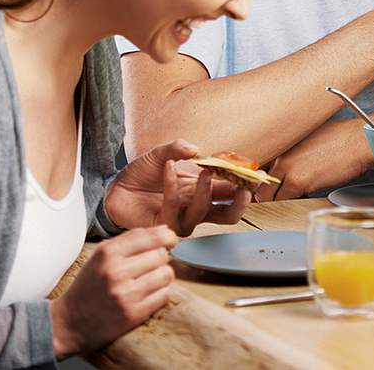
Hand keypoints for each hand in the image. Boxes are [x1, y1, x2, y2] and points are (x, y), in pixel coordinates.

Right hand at [49, 226, 176, 359]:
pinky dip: (160, 294)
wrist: (70, 323)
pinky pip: (164, 295)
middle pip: (162, 254)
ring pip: (166, 274)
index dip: (167, 236)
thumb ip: (128, 241)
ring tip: (150, 280)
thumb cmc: (88, 287)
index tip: (171, 240)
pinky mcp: (133, 314)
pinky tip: (148, 295)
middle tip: (152, 265)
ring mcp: (125, 294)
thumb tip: (163, 231)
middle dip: (161, 258)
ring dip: (162, 277)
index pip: (150, 236)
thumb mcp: (99, 256)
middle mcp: (116, 271)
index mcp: (108, 253)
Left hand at [104, 139, 251, 235]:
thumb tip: (195, 149)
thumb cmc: (141, 174)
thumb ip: (177, 148)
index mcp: (202, 191)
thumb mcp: (161, 154)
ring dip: (206, 190)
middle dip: (240, 203)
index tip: (257, 173)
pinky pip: (173, 209)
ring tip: (204, 171)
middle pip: (228, 215)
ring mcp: (181, 219)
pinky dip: (172, 186)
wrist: (116, 187)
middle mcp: (195, 208)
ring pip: (203, 212)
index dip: (246, 185)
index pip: (231, 193)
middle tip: (244, 187)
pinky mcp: (163, 225)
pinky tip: (169, 168)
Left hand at [259, 119, 368, 200]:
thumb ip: (293, 152)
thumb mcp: (308, 140)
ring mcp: (286, 168)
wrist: (357, 141)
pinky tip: (294, 203)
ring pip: (267, 195)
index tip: (264, 190)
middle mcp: (279, 155)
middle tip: (270, 202)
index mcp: (280, 145)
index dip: (261, 182)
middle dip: (263, 195)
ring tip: (282, 204)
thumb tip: (289, 166)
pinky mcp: (297, 181)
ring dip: (274, 202)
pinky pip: (282, 200)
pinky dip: (285, 206)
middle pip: (259, 183)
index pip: (258, 169)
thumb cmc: (340, 139)